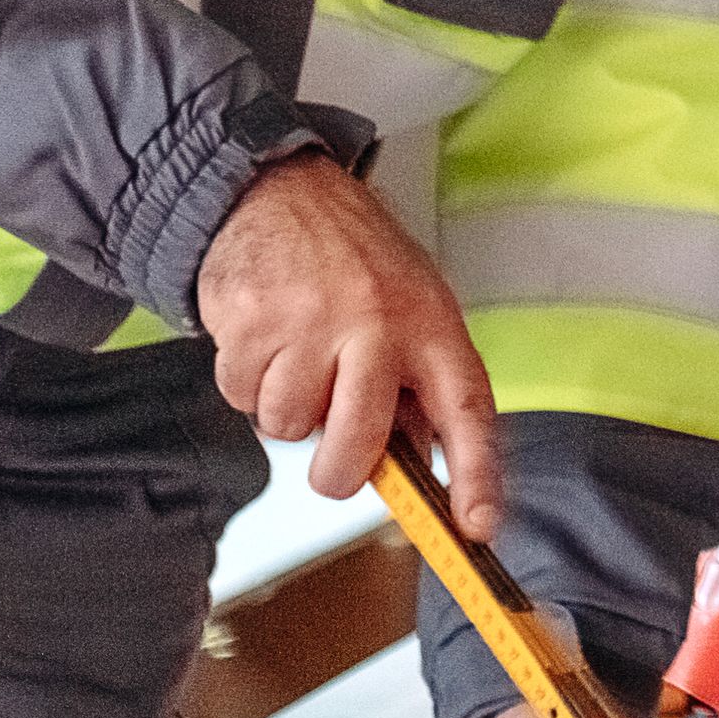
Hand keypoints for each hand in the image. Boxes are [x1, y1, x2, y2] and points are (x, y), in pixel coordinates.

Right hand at [195, 151, 502, 530]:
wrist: (279, 191)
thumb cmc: (353, 261)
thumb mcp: (411, 308)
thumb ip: (417, 387)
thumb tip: (418, 470)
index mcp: (432, 325)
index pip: (467, 410)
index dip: (476, 475)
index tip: (476, 526)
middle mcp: (378, 325)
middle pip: (356, 449)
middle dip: (337, 471)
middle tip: (331, 452)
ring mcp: (312, 325)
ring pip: (288, 430)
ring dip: (286, 409)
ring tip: (298, 355)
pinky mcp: (251, 324)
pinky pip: (242, 399)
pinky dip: (247, 383)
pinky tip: (265, 341)